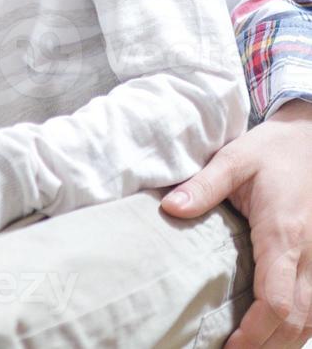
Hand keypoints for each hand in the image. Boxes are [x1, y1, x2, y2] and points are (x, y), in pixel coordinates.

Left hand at [161, 99, 311, 347]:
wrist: (311, 141)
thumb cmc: (272, 151)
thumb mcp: (234, 159)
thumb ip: (202, 186)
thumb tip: (170, 208)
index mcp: (284, 234)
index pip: (277, 299)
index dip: (256, 330)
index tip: (230, 346)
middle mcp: (310, 253)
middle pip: (298, 319)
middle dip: (267, 345)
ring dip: (285, 341)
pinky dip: (301, 327)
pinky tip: (277, 336)